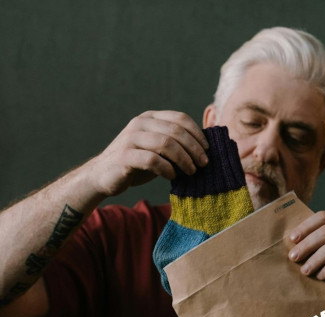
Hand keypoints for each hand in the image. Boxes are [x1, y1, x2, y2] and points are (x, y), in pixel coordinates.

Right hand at [89, 110, 209, 195]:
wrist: (104, 176)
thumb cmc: (137, 164)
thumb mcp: (157, 150)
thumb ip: (174, 144)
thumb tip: (205, 149)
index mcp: (150, 118)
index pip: (180, 118)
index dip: (197, 134)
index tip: (208, 150)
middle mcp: (140, 124)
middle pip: (176, 131)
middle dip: (194, 148)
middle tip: (203, 164)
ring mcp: (131, 138)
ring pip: (166, 143)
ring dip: (184, 159)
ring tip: (191, 171)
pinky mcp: (124, 156)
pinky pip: (152, 160)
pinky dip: (167, 169)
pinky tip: (172, 176)